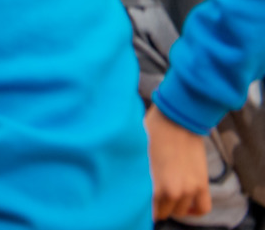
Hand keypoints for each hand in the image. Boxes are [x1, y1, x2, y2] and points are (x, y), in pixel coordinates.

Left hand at [146, 104, 211, 221]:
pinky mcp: (202, 183)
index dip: (142, 207)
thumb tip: (128, 185)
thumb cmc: (150, 131)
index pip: (148, 210)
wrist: (177, 117)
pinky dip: (194, 209)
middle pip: (164, 212)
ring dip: (174, 207)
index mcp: (152, 184)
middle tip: (152, 198)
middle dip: (158, 207)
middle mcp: (172, 191)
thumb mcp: (136, 154)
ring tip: (167, 198)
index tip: (139, 203)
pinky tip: (186, 202)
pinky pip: (202, 207)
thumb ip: (137, 175)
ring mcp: (189, 188)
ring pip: (181, 211)